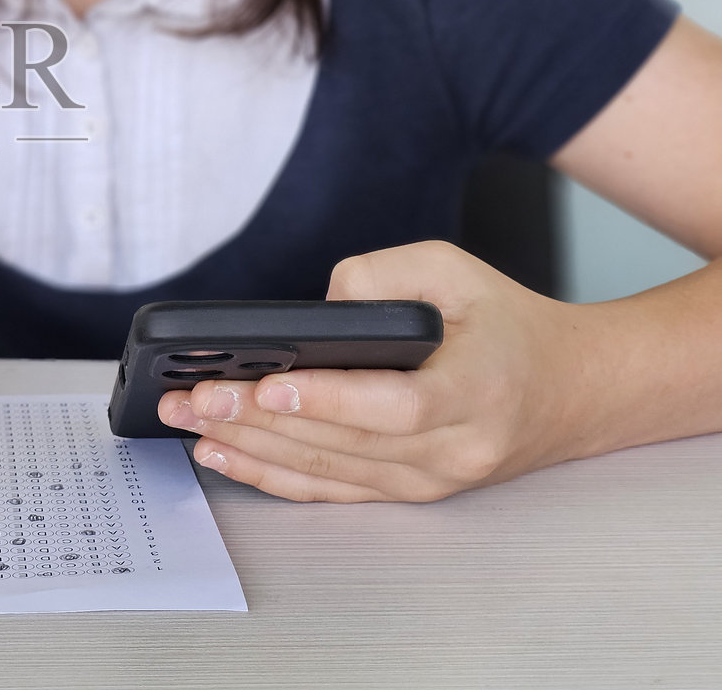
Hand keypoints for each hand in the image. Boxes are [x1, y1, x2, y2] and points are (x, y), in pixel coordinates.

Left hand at [156, 240, 588, 501]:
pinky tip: (225, 455)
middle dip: (256, 420)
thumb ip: (384, 275)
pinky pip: (332, 490)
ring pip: (329, 471)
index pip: (394, 405)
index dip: (327, 399)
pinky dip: (273, 475)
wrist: (572, 391)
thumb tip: (317, 308)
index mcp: (475, 390)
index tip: (267, 384)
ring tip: (190, 424)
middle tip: (192, 398)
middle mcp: (455, 448)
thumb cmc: (506, 323)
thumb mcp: (454, 270)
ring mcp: (432, 480)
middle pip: (344, 443)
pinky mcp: (409, 491)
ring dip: (252, 450)